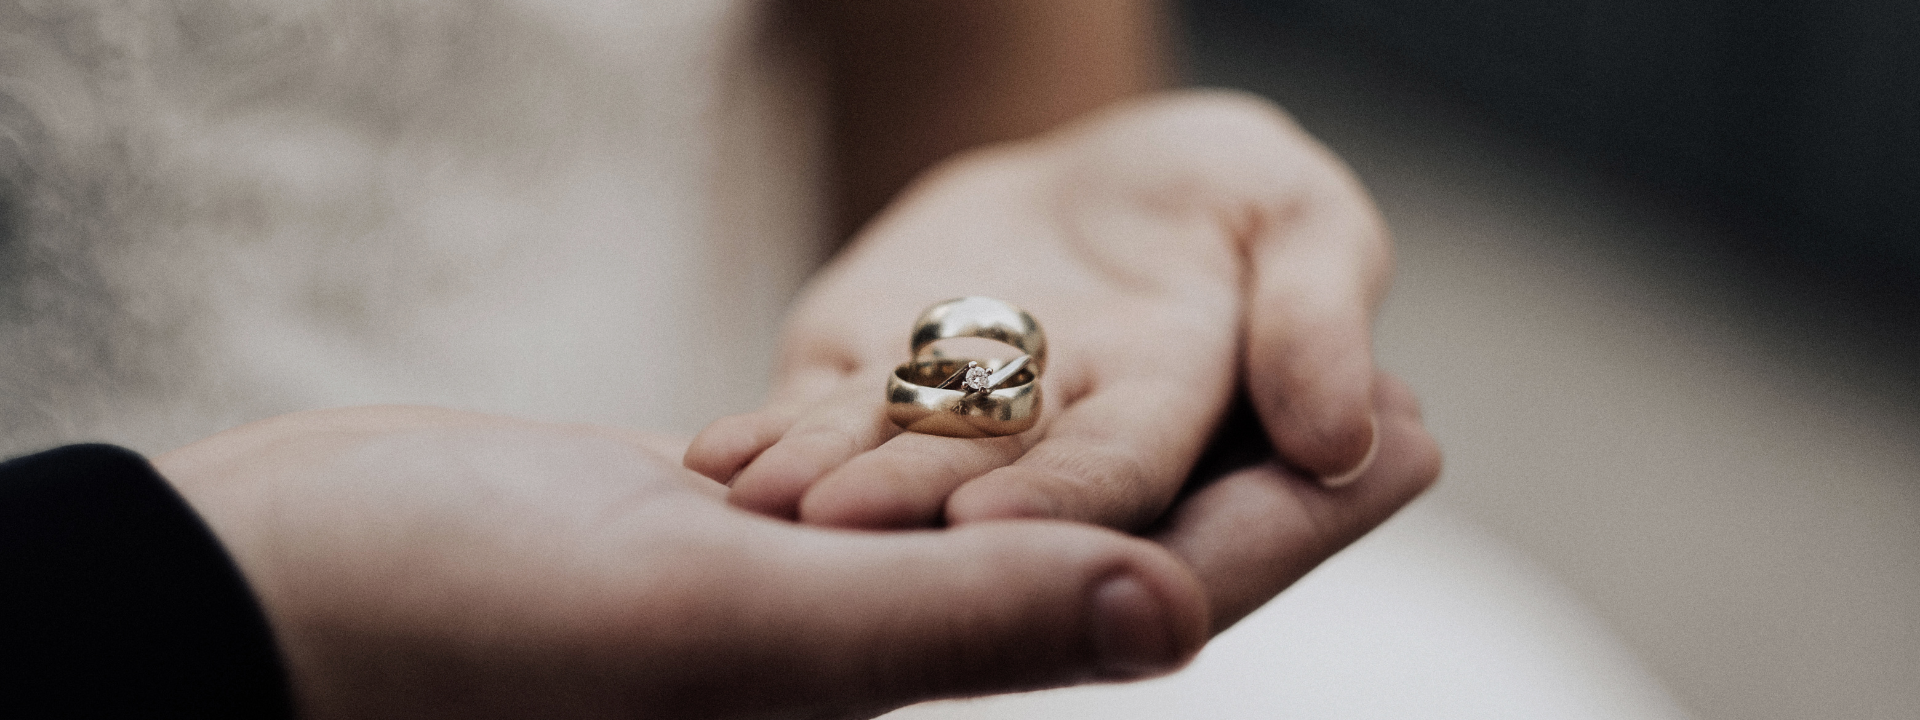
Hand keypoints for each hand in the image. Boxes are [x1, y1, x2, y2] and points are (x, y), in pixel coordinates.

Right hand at [155, 397, 1435, 718]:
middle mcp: (875, 647)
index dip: (1298, 519)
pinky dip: (990, 412)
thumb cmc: (470, 632)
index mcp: (899, 678)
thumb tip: (1174, 603)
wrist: (291, 600)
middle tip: (1371, 380)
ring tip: (1232, 355)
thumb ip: (954, 616)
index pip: (1148, 592)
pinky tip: (1034, 371)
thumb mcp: (730, 620)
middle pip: (1112, 543)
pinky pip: (909, 468)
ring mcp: (807, 586)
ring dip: (1133, 432)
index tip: (1421, 432)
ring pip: (1022, 502)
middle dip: (1247, 470)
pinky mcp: (736, 527)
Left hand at [687, 90, 1394, 529]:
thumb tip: (1349, 438)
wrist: (1096, 173)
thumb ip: (1320, 312)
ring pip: (886, 463)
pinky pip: (819, 424)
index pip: (1123, 474)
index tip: (995, 521)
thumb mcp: (1298, 218)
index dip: (1065, 500)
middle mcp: (1052, 445)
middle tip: (838, 528)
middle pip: (985, 487)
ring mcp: (950, 426)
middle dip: (914, 512)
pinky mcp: (868, 390)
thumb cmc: (1218, 196)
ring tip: (758, 498)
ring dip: (825, 487)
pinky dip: (774, 443)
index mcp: (1169, 416)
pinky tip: (720, 458)